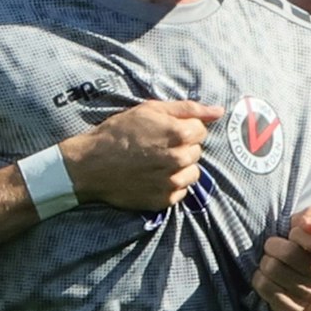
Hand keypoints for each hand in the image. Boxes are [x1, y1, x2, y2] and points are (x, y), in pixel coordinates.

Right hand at [59, 100, 222, 211]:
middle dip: (182, 147)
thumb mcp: (150, 110)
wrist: (90, 165)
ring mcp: (172, 182)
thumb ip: (189, 109)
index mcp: (179, 134)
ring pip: (192, 173)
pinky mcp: (164, 200)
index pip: (201, 131)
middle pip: (196, 151)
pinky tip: (151, 177)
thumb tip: (219, 111)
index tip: (164, 131)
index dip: (183, 128)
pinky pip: (180, 191)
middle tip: (156, 146)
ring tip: (156, 163)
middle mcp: (179, 159)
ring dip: (180, 167)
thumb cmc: (118, 133)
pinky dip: (170, 184)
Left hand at [253, 206, 310, 310]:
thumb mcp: (304, 222)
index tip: (292, 232)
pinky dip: (259, 279)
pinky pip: (267, 290)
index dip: (296, 232)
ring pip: (274, 271)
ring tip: (268, 260)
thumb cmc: (296, 241)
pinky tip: (264, 276)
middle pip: (290, 254)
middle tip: (271, 245)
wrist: (288, 268)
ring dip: (264, 262)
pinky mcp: (294, 310)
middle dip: (273, 245)